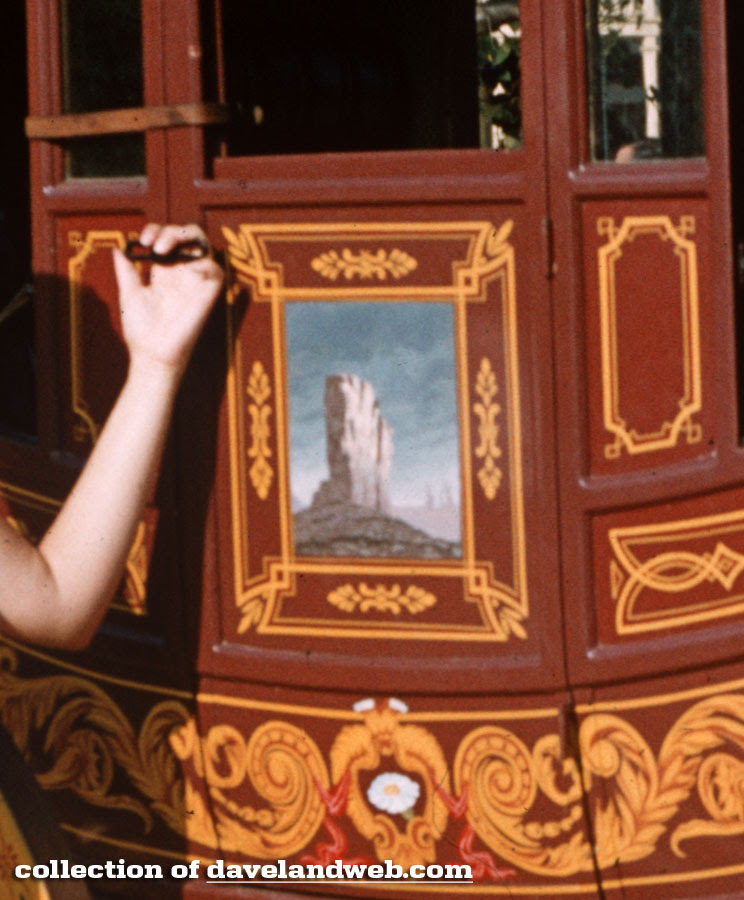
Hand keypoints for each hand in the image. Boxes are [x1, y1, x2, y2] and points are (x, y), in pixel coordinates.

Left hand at [112, 224, 223, 377]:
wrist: (150, 353)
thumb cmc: (141, 330)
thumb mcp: (129, 293)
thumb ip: (127, 270)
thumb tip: (119, 247)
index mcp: (164, 273)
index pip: (167, 239)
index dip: (156, 231)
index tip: (142, 240)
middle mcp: (182, 275)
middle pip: (188, 238)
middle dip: (173, 230)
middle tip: (155, 242)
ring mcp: (195, 284)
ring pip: (204, 247)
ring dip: (187, 237)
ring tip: (164, 247)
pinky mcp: (208, 296)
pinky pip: (216, 271)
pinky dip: (203, 262)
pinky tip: (185, 267)